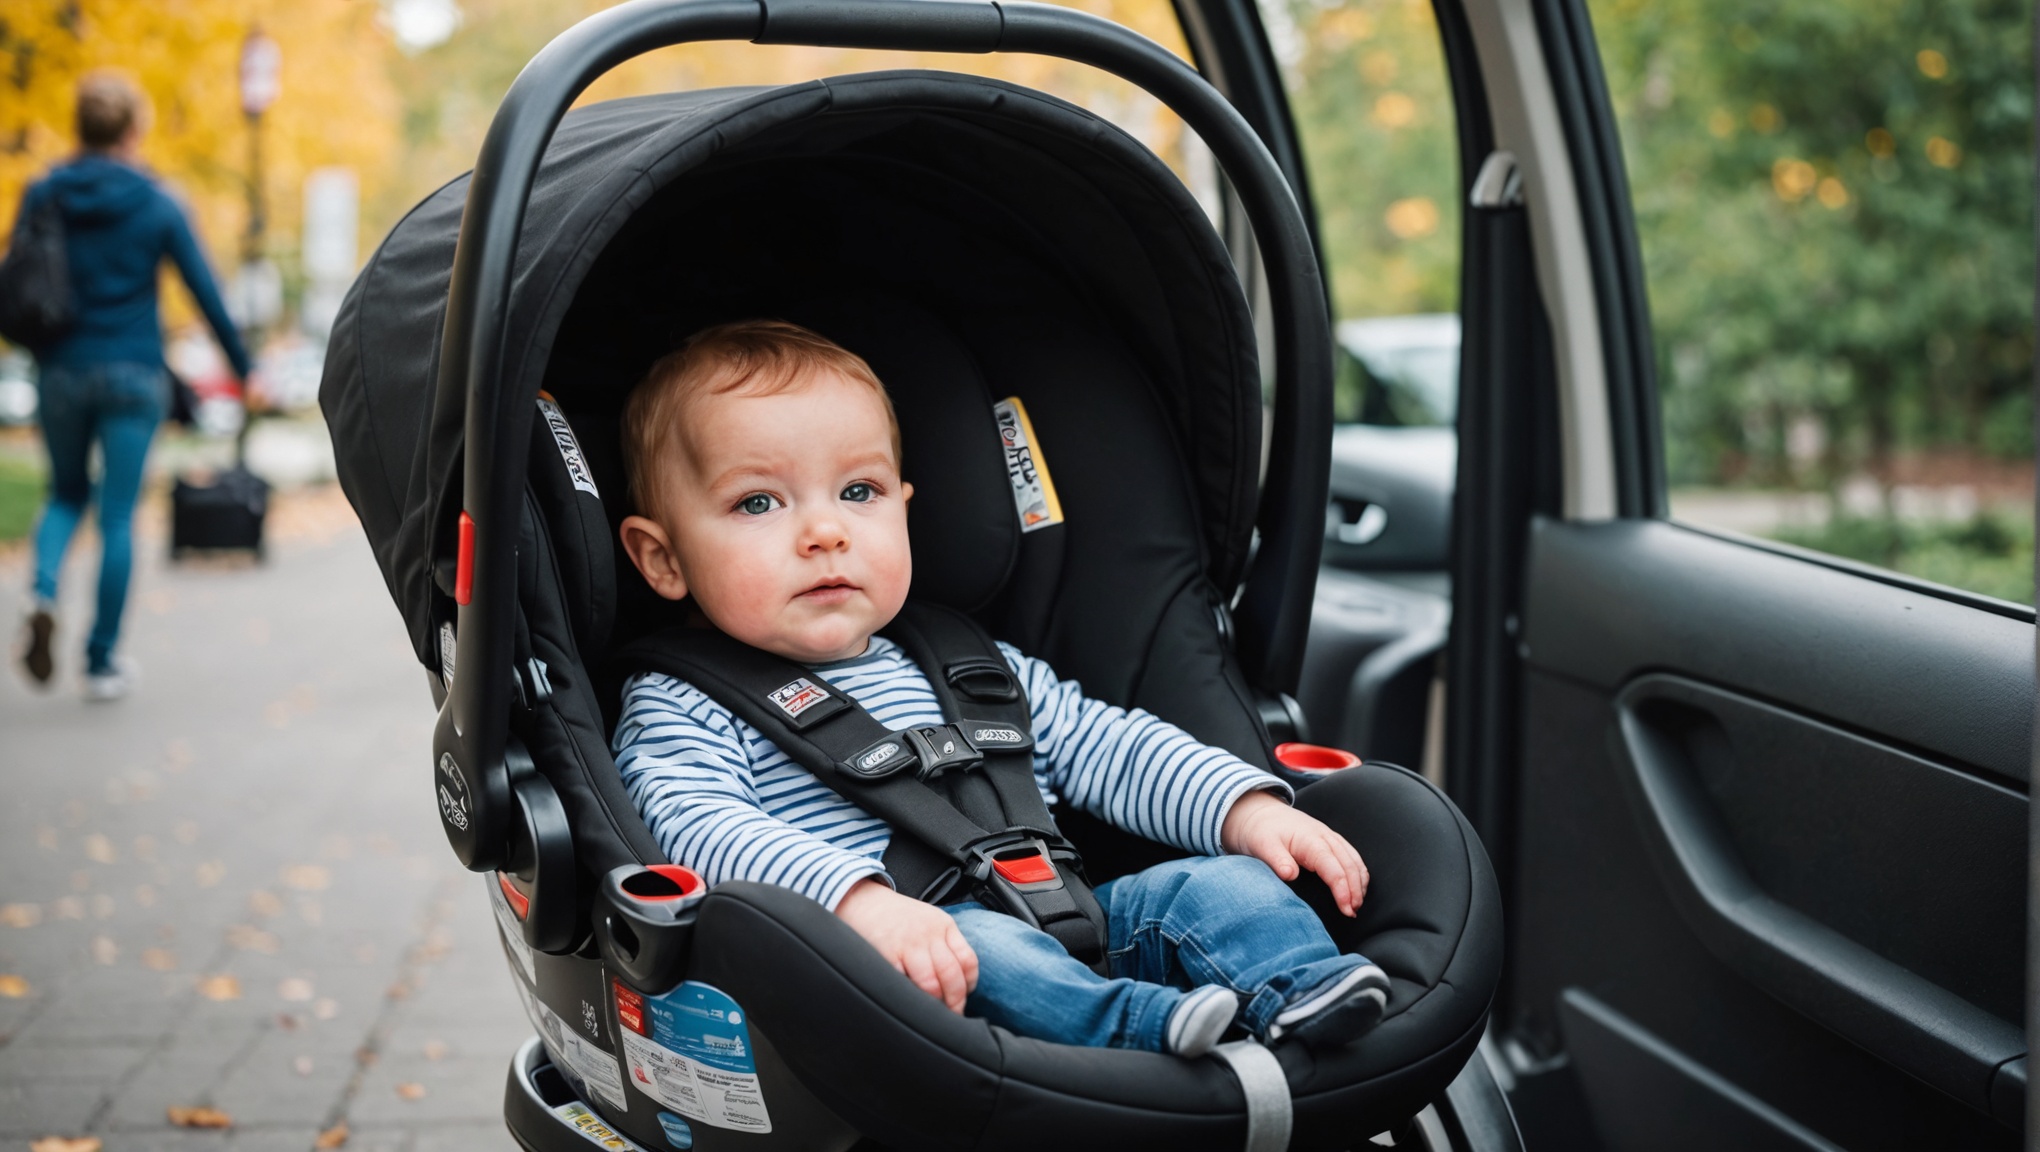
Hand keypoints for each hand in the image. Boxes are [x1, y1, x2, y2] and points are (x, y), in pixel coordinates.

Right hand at [834, 878, 978, 1012]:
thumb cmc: (896, 916)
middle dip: (955, 1002)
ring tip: (933, 1014)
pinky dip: (910, 998)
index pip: (968, 961)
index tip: (964, 997)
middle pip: (952, 975)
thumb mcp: (928, 920)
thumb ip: (944, 944)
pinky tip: (911, 1004)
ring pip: (931, 984)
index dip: (969, 985)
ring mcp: (908, 944)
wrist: (861, 899)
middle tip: (951, 1015)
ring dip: (935, 1005)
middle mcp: (929, 934)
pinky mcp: (887, 954)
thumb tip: (959, 981)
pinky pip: (904, 983)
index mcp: (944, 925)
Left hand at [1220, 790, 1369, 916]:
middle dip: (1355, 891)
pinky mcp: (1331, 841)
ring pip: (1355, 861)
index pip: (1334, 867)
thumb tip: (1290, 875)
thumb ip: (1277, 860)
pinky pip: (1352, 857)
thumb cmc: (1262, 831)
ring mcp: (1331, 837)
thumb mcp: (1263, 845)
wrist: (1262, 814)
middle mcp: (1326, 837)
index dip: (1343, 889)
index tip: (1346, 909)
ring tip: (1356, 906)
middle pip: (1350, 865)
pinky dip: (1358, 874)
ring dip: (1359, 883)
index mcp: (1311, 840)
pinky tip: (1356, 889)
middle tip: (1352, 913)